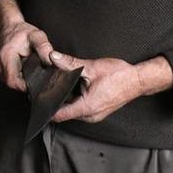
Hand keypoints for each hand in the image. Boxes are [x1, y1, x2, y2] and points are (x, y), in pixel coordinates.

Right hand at [0, 0, 59, 92]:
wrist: (9, 27)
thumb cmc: (21, 32)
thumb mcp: (37, 36)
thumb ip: (44, 48)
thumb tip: (51, 61)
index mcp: (6, 56)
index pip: (14, 81)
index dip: (27, 85)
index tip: (38, 82)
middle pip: (13, 84)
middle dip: (26, 83)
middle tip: (36, 75)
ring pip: (10, 83)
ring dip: (21, 81)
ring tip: (29, 71)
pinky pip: (8, 79)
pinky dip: (17, 77)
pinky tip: (23, 70)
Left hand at [49, 53, 172, 123]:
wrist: (138, 80)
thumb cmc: (119, 75)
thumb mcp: (91, 67)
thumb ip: (69, 63)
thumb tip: (52, 56)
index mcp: (87, 108)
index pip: (58, 115)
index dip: (44, 108)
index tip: (34, 99)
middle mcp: (89, 115)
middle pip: (62, 112)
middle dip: (51, 100)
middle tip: (40, 87)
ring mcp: (94, 114)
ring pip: (70, 109)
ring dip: (62, 99)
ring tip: (52, 85)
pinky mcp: (96, 110)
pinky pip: (78, 107)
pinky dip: (71, 98)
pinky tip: (67, 85)